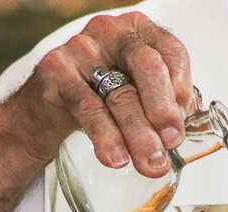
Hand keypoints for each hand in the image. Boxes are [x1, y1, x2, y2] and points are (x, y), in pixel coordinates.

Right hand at [0, 12, 192, 211]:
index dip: (182, 87)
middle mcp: (111, 32)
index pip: (170, 51)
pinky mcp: (56, 71)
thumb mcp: (135, 94)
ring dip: (138, 134)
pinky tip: (115, 159)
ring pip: (118, 94)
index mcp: (139, 31)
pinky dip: (105, 136)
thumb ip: (160, 107)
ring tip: (150, 164)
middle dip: (162, 108)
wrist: (45, 108)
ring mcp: (81, 48)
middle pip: (146, 66)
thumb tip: (177, 135)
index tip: (182, 122)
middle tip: (171, 142)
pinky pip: (87, 108)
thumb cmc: (100, 98)